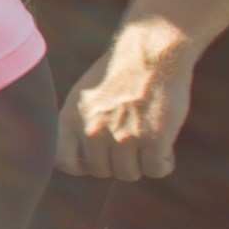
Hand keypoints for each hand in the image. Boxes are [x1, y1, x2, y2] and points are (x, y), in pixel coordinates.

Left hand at [58, 22, 194, 180]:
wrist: (150, 54)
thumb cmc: (120, 74)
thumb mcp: (85, 96)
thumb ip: (80, 126)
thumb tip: (80, 163)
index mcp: (71, 119)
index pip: (63, 162)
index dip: (81, 165)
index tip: (98, 155)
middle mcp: (92, 131)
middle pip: (102, 171)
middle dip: (117, 162)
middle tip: (132, 142)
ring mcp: (122, 137)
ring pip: (129, 174)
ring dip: (141, 163)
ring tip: (148, 141)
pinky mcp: (152, 139)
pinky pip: (156, 171)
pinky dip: (163, 163)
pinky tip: (165, 147)